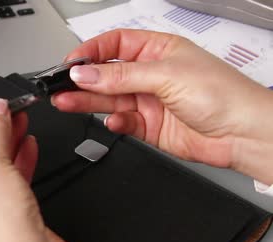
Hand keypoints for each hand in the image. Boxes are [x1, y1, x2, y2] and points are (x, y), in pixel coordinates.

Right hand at [52, 29, 272, 184]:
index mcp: (158, 50)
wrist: (243, 135)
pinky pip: (122, 122)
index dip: (91, 52)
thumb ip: (121, 76)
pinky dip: (114, 123)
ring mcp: (148, 101)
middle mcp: (151, 75)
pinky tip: (112, 121)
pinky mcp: (148, 126)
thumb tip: (86, 72)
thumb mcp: (166, 75)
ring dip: (87, 101)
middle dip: (82, 79)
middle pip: (106, 74)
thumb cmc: (223, 95)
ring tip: (65, 102)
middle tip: (60, 86)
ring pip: (109, 99)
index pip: (114, 45)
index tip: (71, 64)